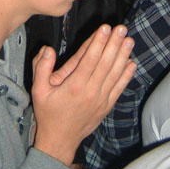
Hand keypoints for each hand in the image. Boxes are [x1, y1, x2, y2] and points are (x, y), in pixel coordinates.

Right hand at [31, 24, 135, 165]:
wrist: (60, 140)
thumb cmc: (48, 113)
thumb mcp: (38, 90)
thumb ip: (41, 68)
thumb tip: (48, 49)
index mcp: (74, 86)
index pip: (89, 59)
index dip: (98, 42)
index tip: (105, 28)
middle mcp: (90, 92)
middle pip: (105, 63)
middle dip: (114, 44)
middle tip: (121, 28)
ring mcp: (101, 100)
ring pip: (115, 74)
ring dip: (123, 56)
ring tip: (129, 40)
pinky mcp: (106, 106)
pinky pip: (119, 88)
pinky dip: (126, 76)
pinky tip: (132, 63)